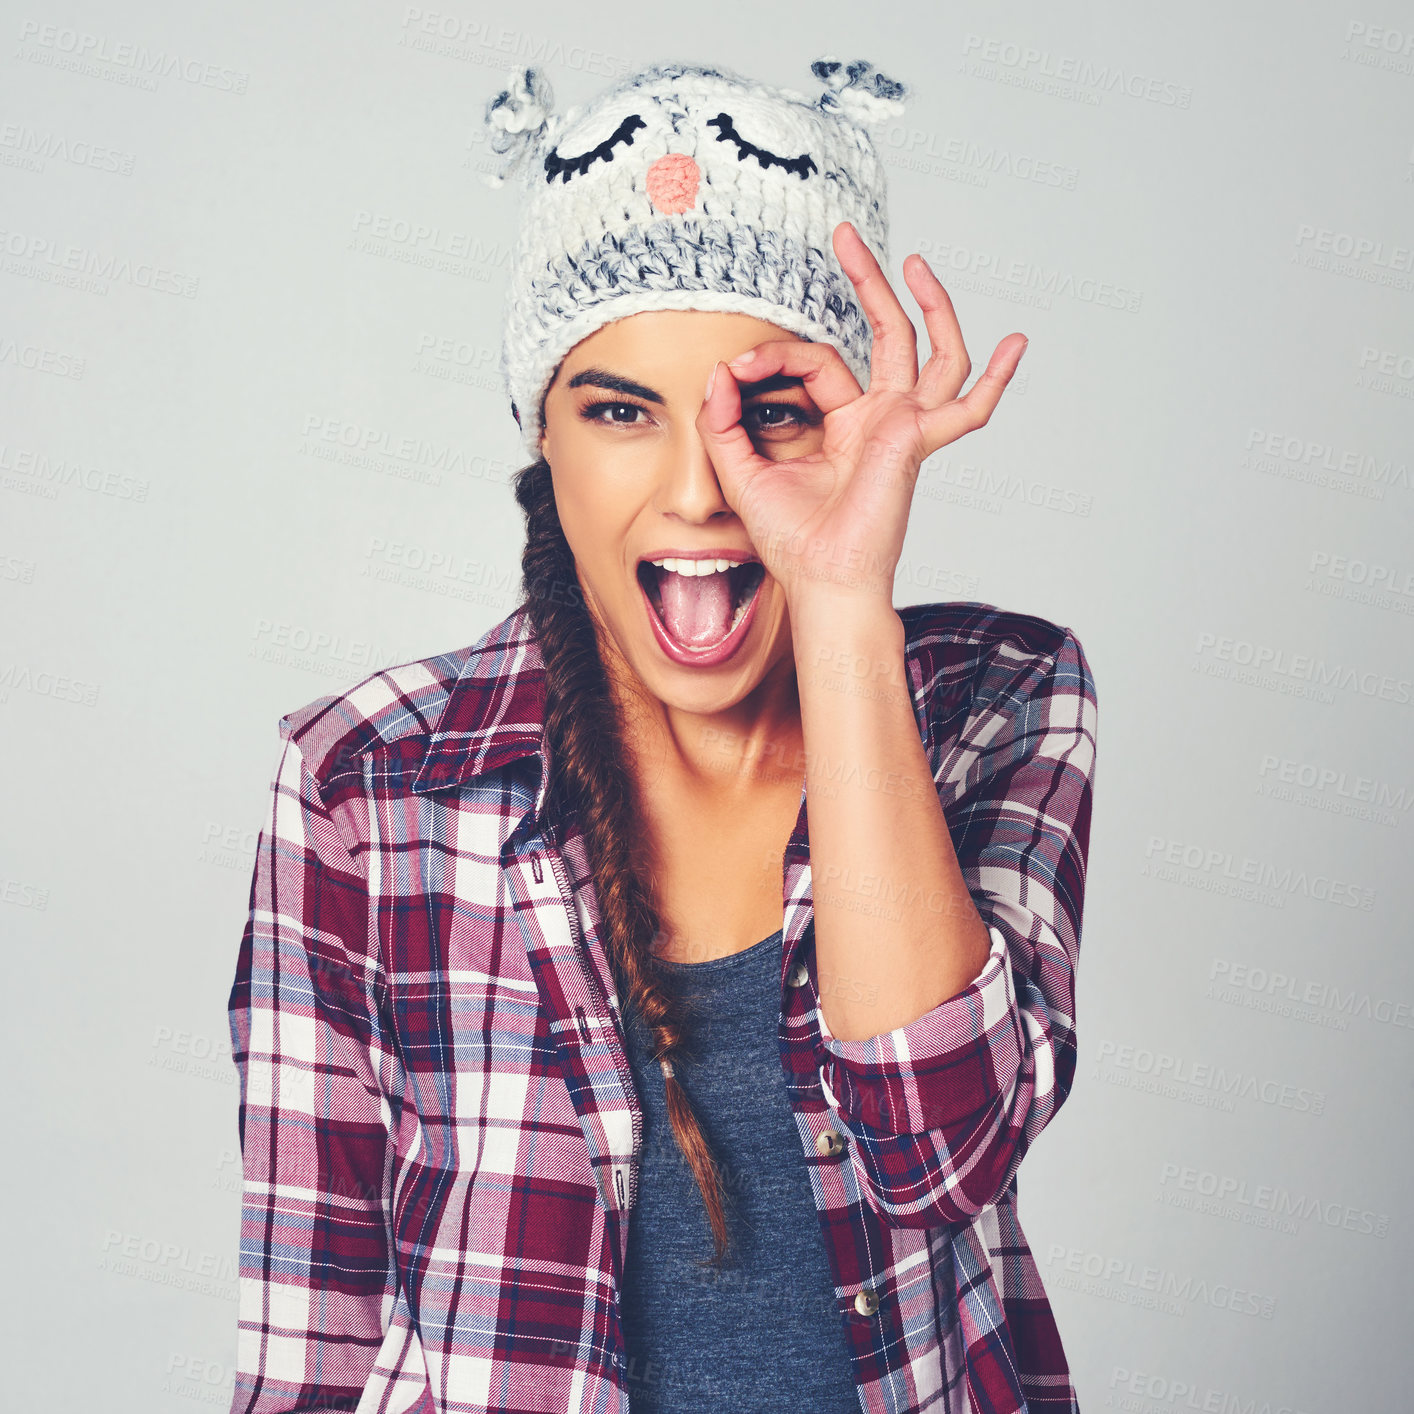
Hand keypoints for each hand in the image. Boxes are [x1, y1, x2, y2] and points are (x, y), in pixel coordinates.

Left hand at [695, 219, 1027, 611]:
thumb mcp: (740, 469)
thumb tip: (720, 371)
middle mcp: (880, 420)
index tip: (736, 371)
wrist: (822, 582)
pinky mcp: (917, 441)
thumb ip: (723, 420)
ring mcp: (904, 428)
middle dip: (868, 283)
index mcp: (845, 424)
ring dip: (926, 305)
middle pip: (885, 335)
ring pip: (931, 352)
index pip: (817, 361)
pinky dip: (995, 378)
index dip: (773, 357)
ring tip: (911, 262)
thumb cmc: (791, 540)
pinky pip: (969, 408)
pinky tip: (1016, 344)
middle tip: (845, 238)